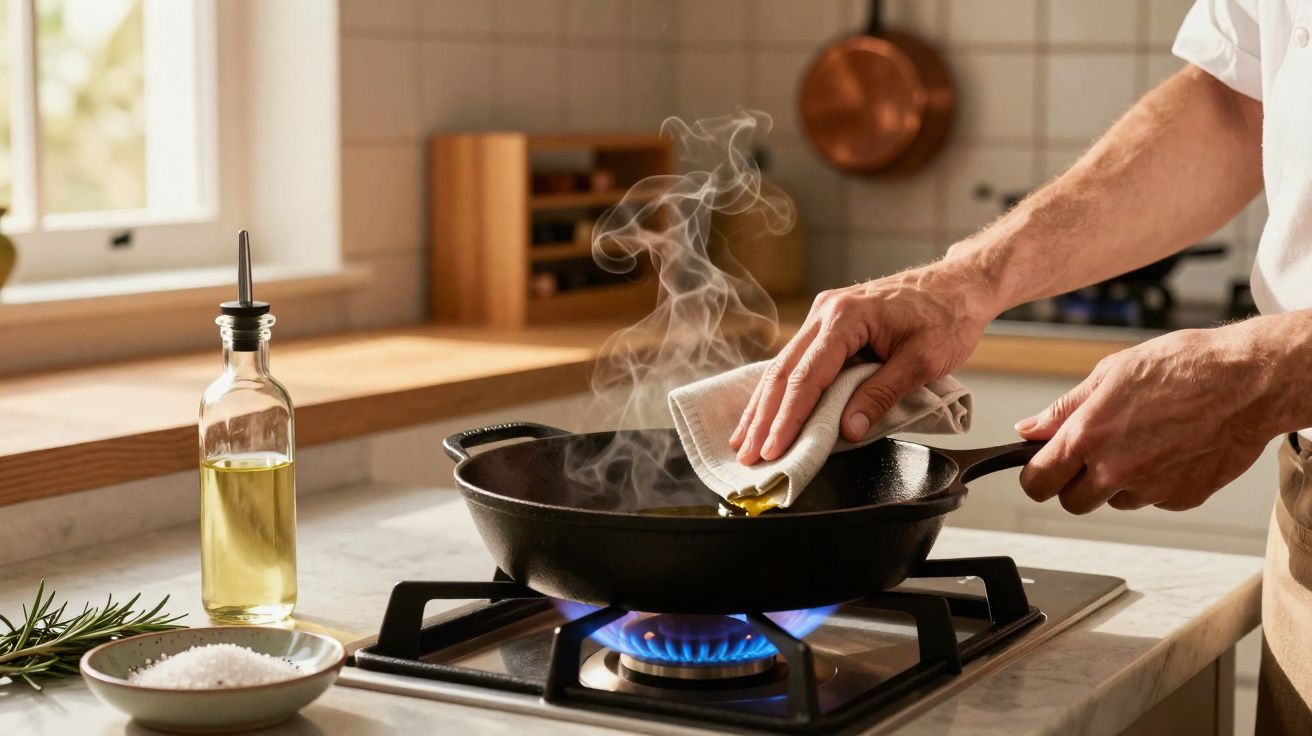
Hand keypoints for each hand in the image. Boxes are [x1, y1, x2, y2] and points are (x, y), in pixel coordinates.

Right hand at [731, 262, 997, 464]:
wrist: (959, 284)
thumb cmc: (947, 316)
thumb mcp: (923, 360)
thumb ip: (882, 394)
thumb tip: (848, 429)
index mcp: (847, 317)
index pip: (808, 376)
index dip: (788, 417)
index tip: (773, 449)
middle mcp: (826, 312)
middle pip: (784, 372)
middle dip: (763, 417)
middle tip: (746, 455)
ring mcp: (824, 316)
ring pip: (783, 366)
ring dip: (763, 406)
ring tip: (743, 441)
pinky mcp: (828, 325)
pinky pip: (796, 361)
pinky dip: (780, 391)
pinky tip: (764, 413)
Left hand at [1016, 319, 1296, 512]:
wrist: (1249, 381)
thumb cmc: (1184, 367)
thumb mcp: (1110, 373)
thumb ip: (1064, 409)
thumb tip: (1029, 429)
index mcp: (1089, 437)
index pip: (1037, 483)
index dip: (1035, 475)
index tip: (1042, 466)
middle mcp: (1116, 470)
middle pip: (1072, 503)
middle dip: (1074, 482)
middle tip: (1091, 454)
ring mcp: (1151, 489)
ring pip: (1114, 501)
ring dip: (1116, 481)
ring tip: (1141, 440)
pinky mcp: (1182, 498)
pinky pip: (1152, 499)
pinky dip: (1154, 481)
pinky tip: (1169, 448)